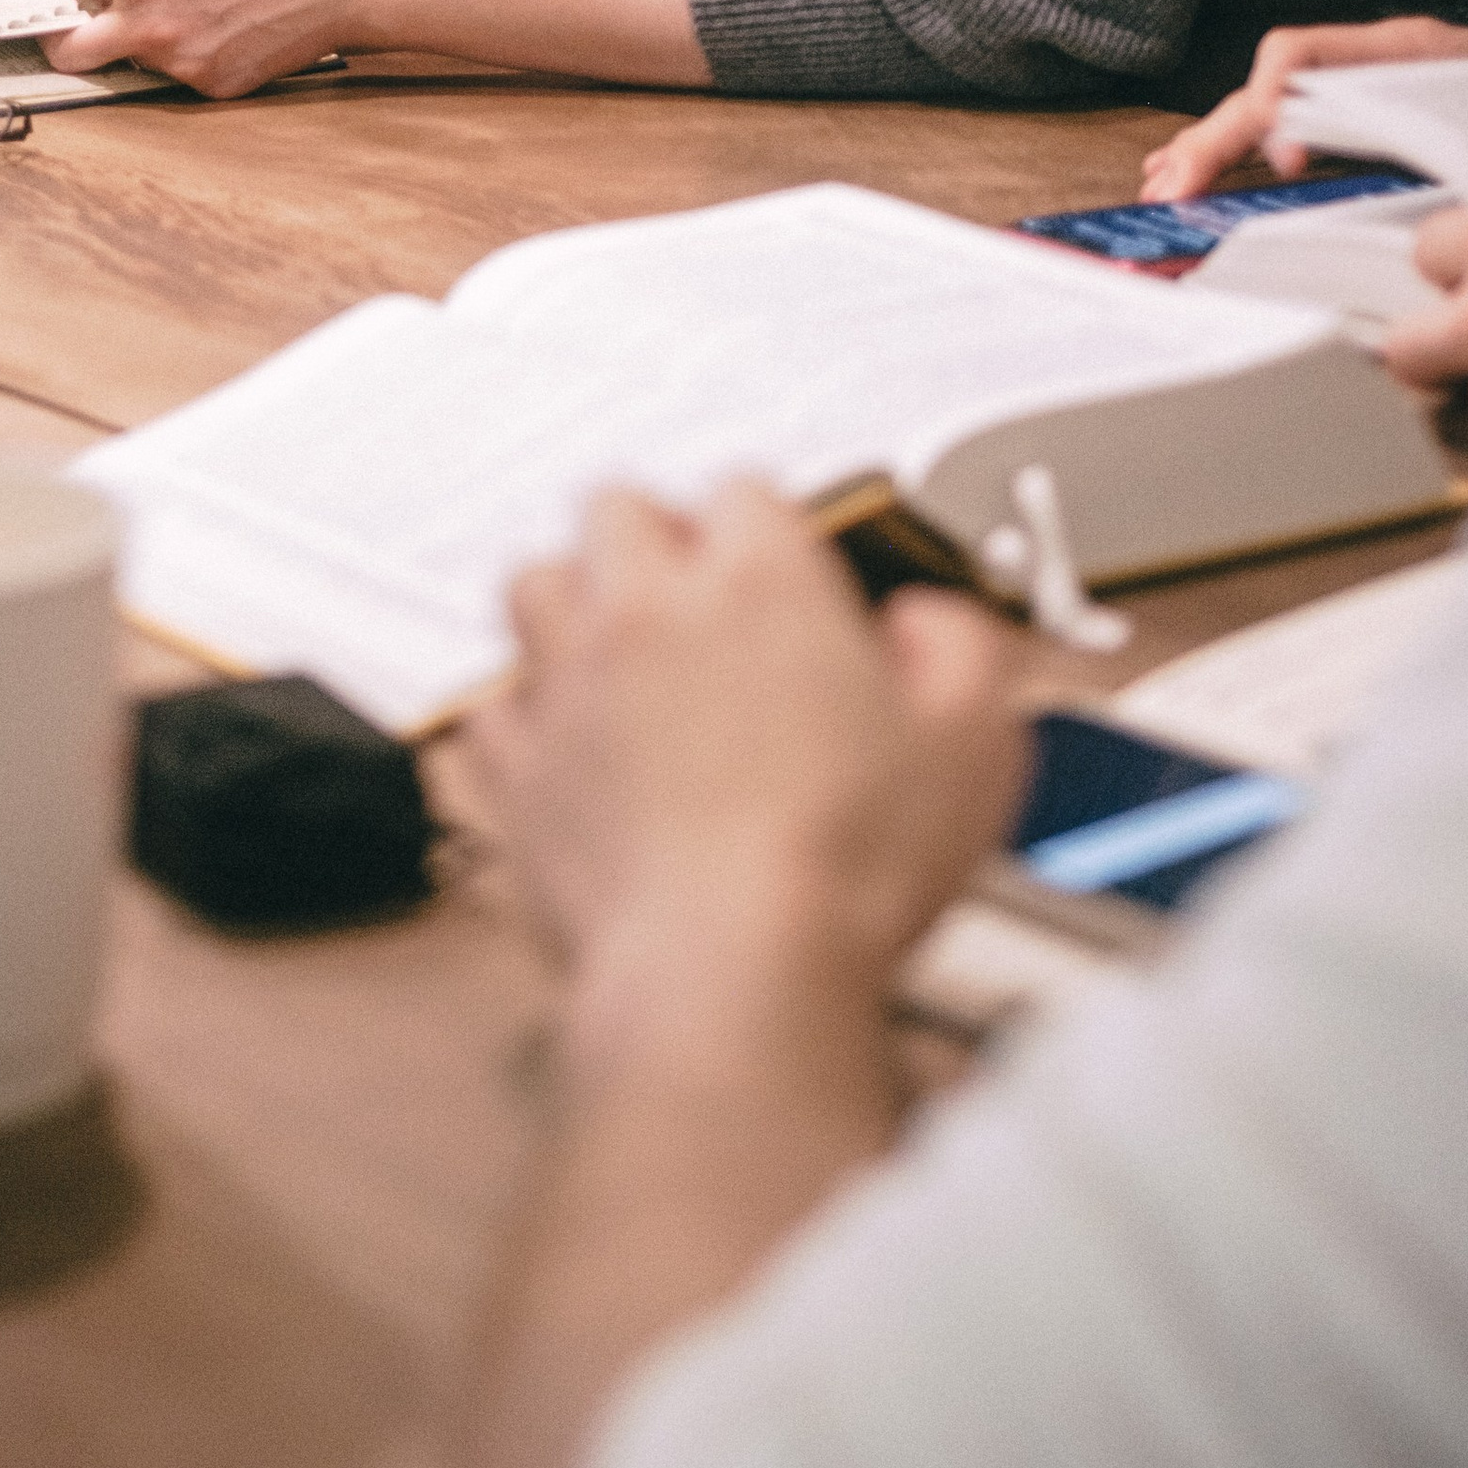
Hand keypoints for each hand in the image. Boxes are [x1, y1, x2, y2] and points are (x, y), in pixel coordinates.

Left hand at [468, 485, 1028, 989]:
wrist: (730, 975)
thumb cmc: (843, 870)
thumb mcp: (974, 741)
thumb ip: (958, 647)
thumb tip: (926, 622)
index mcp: (758, 582)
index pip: (744, 492)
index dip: (771, 528)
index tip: (790, 571)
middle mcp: (647, 610)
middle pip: (618, 508)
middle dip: (656, 537)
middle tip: (695, 592)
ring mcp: (567, 684)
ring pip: (535, 583)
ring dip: (575, 603)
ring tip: (619, 646)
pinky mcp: (516, 768)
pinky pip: (492, 706)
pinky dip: (524, 716)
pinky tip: (565, 743)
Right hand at [1142, 18, 1467, 200]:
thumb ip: (1422, 137)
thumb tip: (1318, 152)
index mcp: (1404, 49)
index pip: (1301, 58)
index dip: (1272, 107)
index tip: (1273, 160)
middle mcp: (1377, 55)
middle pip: (1271, 84)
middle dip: (1216, 135)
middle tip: (1171, 187)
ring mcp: (1372, 78)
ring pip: (1272, 101)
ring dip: (1217, 140)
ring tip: (1168, 180)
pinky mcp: (1374, 108)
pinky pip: (1296, 119)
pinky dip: (1248, 145)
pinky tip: (1217, 173)